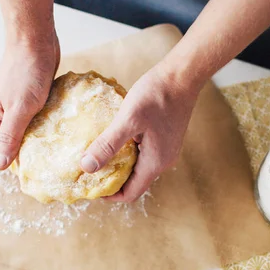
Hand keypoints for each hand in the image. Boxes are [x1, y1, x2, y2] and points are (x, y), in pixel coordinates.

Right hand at [0, 32, 59, 168]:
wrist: (34, 39)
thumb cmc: (25, 73)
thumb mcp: (18, 110)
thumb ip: (9, 138)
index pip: (4, 153)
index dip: (21, 164)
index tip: (40, 175)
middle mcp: (1, 115)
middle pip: (16, 143)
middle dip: (33, 153)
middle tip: (54, 166)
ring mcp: (15, 106)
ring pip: (28, 131)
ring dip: (42, 139)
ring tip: (60, 152)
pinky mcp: (29, 98)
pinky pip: (37, 119)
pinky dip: (47, 125)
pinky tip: (61, 132)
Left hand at [80, 61, 199, 201]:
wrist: (183, 74)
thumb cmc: (157, 95)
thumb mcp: (128, 119)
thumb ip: (108, 144)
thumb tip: (86, 167)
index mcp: (154, 163)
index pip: (130, 194)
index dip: (110, 195)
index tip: (91, 187)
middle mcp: (162, 161)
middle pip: (134, 183)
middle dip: (112, 181)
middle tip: (90, 171)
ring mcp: (165, 150)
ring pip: (138, 168)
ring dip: (119, 166)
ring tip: (98, 155)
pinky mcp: (165, 138)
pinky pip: (143, 154)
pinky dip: (127, 153)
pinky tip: (115, 139)